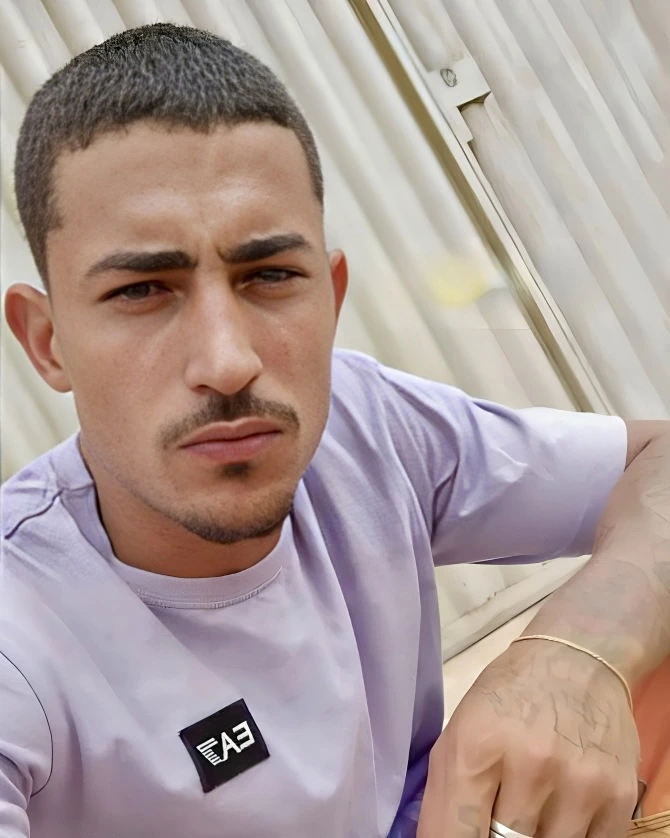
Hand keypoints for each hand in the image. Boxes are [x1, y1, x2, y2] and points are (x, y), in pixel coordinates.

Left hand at [417, 639, 639, 837]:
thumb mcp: (459, 733)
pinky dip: (570, 836)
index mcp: (477, 746)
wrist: (577, 660)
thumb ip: (447, 798)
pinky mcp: (619, 798)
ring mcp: (580, 785)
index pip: (456, 836)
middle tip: (502, 809)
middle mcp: (530, 766)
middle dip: (497, 835)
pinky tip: (562, 807)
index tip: (464, 836)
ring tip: (532, 802)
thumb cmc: (507, 697)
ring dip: (536, 836)